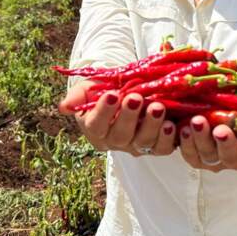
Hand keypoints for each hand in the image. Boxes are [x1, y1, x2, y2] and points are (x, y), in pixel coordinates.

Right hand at [58, 82, 175, 156]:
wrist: (128, 90)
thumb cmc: (105, 88)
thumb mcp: (89, 87)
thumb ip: (77, 96)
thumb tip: (64, 107)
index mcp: (96, 128)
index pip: (96, 124)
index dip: (104, 111)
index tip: (112, 94)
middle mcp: (115, 141)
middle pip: (120, 135)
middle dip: (128, 116)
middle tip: (135, 98)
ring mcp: (136, 145)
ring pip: (143, 142)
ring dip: (151, 125)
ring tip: (157, 107)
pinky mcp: (156, 146)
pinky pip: (162, 148)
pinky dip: (167, 139)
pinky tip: (172, 125)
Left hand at [179, 84, 236, 172]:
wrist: (227, 110)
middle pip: (231, 156)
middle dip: (226, 143)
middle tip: (220, 130)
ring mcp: (216, 157)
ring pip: (207, 155)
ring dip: (200, 140)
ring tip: (195, 122)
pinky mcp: (196, 155)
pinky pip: (189, 153)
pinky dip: (184, 142)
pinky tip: (179, 127)